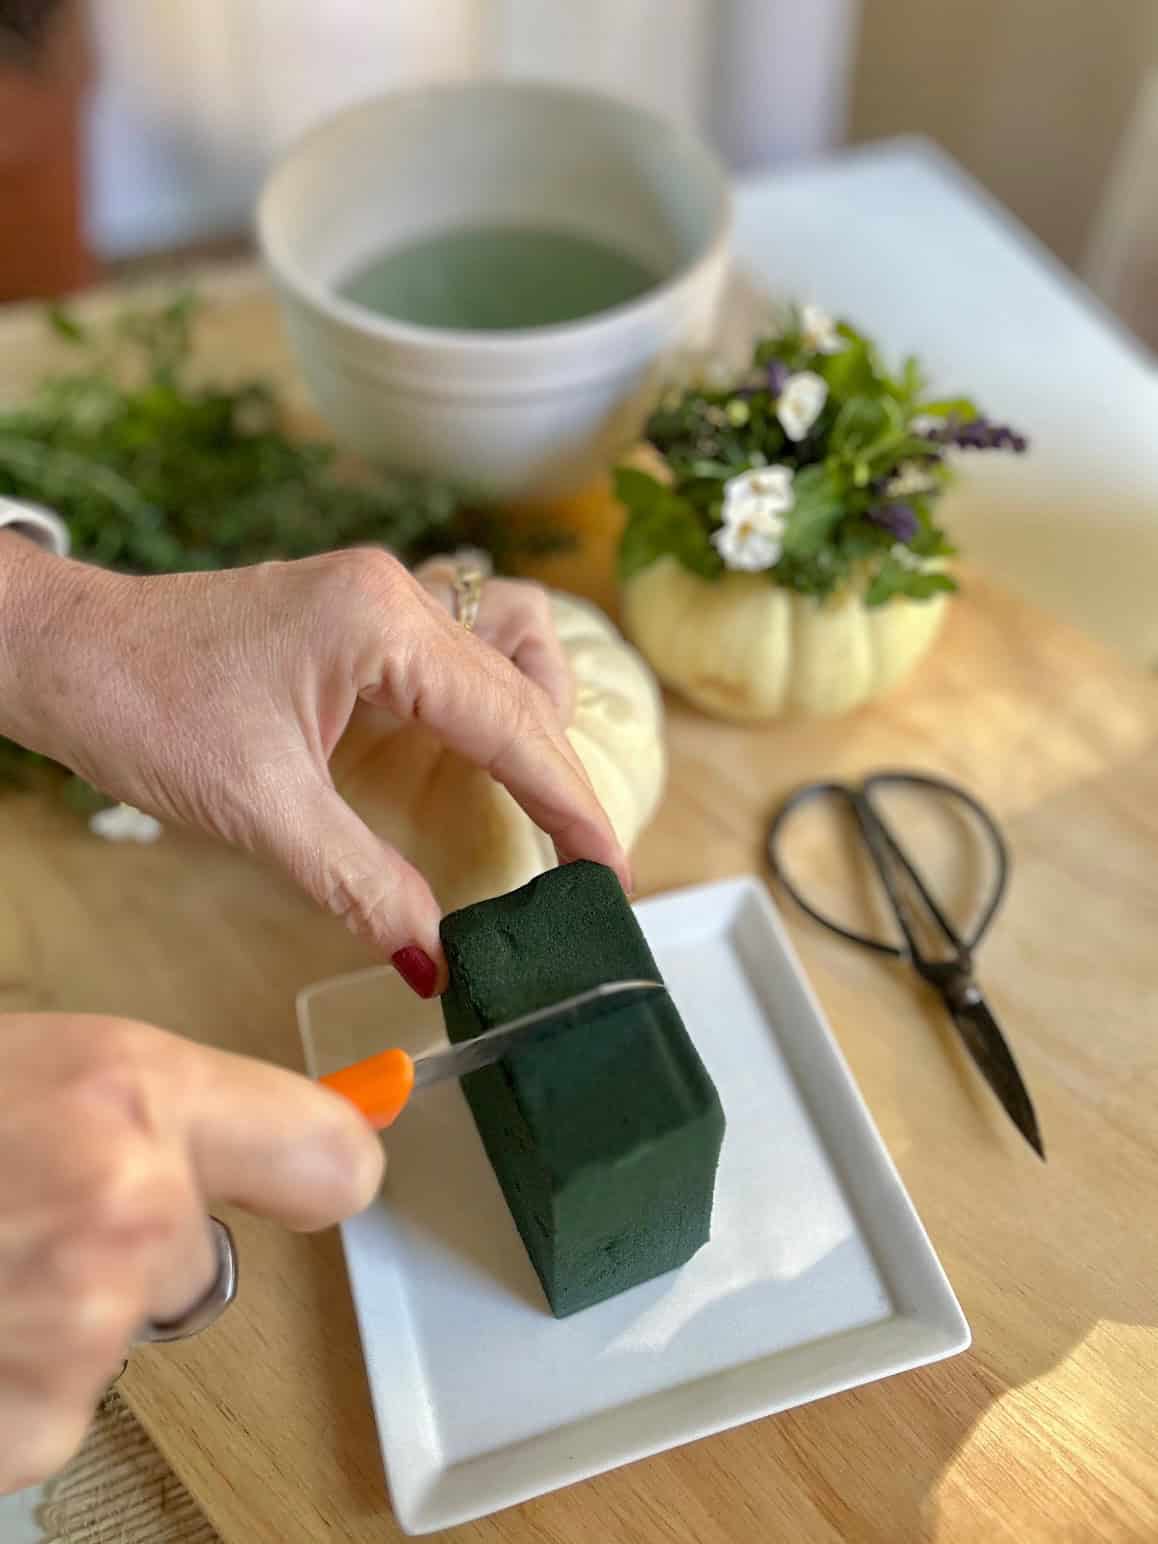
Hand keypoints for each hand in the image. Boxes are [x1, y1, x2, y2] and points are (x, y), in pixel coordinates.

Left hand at [0, 541, 627, 992]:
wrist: (61, 654)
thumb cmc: (141, 706)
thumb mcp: (262, 812)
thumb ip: (363, 885)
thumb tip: (436, 957)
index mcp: (383, 624)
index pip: (512, 720)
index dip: (568, 801)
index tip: (606, 868)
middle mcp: (394, 598)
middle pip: (521, 686)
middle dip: (555, 775)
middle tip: (578, 861)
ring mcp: (376, 602)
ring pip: (501, 655)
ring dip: (530, 725)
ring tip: (535, 803)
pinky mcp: (355, 623)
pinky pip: (455, 660)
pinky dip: (483, 712)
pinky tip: (473, 762)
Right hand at [0, 1011, 381, 1493]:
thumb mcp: (29, 1065)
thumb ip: (145, 1107)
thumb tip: (276, 1147)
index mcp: (133, 1099)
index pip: (327, 1157)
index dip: (316, 1170)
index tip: (301, 1181)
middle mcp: (129, 1221)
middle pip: (197, 1263)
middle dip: (129, 1247)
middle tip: (17, 1210)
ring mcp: (75, 1342)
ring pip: (114, 1338)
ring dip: (51, 1317)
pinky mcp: (19, 1436)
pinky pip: (44, 1408)